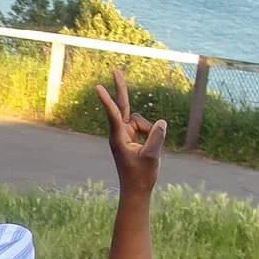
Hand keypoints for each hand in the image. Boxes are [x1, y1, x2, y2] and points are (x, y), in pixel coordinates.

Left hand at [97, 70, 166, 193]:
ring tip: (146, 152)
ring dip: (150, 132)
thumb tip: (161, 122)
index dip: (107, 100)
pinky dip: (151, 135)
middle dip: (121, 88)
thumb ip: (157, 137)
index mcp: (119, 138)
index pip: (113, 114)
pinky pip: (146, 128)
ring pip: (141, 121)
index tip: (97, 88)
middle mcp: (120, 133)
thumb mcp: (152, 157)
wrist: (137, 190)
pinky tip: (148, 151)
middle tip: (115, 69)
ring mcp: (126, 134)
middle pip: (122, 106)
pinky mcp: (132, 137)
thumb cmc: (141, 176)